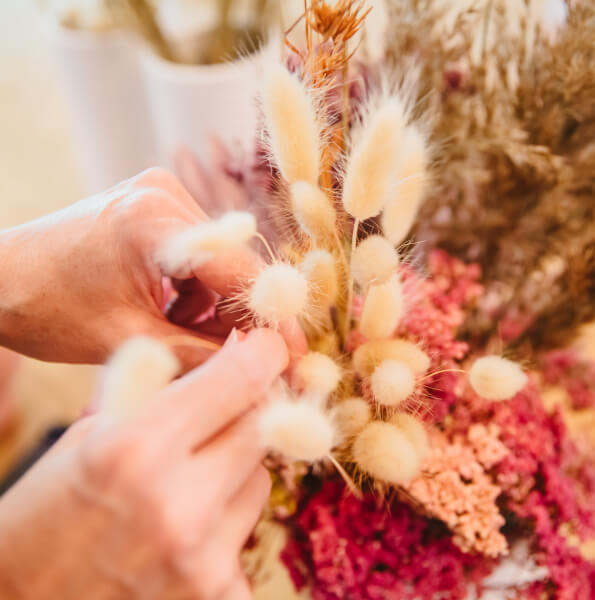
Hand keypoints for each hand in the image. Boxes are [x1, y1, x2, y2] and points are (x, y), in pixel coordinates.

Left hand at [0, 168, 262, 368]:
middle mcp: (163, 193)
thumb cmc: (45, 310)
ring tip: (180, 338)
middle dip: (236, 316)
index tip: (295, 357)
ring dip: (212, 305)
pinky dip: (193, 288)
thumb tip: (263, 373)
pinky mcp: (154, 200)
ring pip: (218, 261)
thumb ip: (201, 356)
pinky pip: (198, 251)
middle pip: (232, 266)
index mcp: (153, 222)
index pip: (239, 274)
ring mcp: (159, 191)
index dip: (271, 320)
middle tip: (233, 360)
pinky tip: (168, 313)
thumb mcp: (128, 342)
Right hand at [0, 328, 287, 599]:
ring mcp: (201, 558)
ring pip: (259, 481)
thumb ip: (160, 390)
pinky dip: (223, 528)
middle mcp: (177, 504)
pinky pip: (245, 536)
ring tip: (180, 489)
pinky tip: (181, 536)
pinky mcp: (217, 596)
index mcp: (135, 448)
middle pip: (263, 428)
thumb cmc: (46, 511)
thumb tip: (238, 348)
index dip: (264, 355)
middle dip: (246, 414)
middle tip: (214, 419)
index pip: (242, 380)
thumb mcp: (88, 435)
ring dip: (233, 473)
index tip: (266, 349)